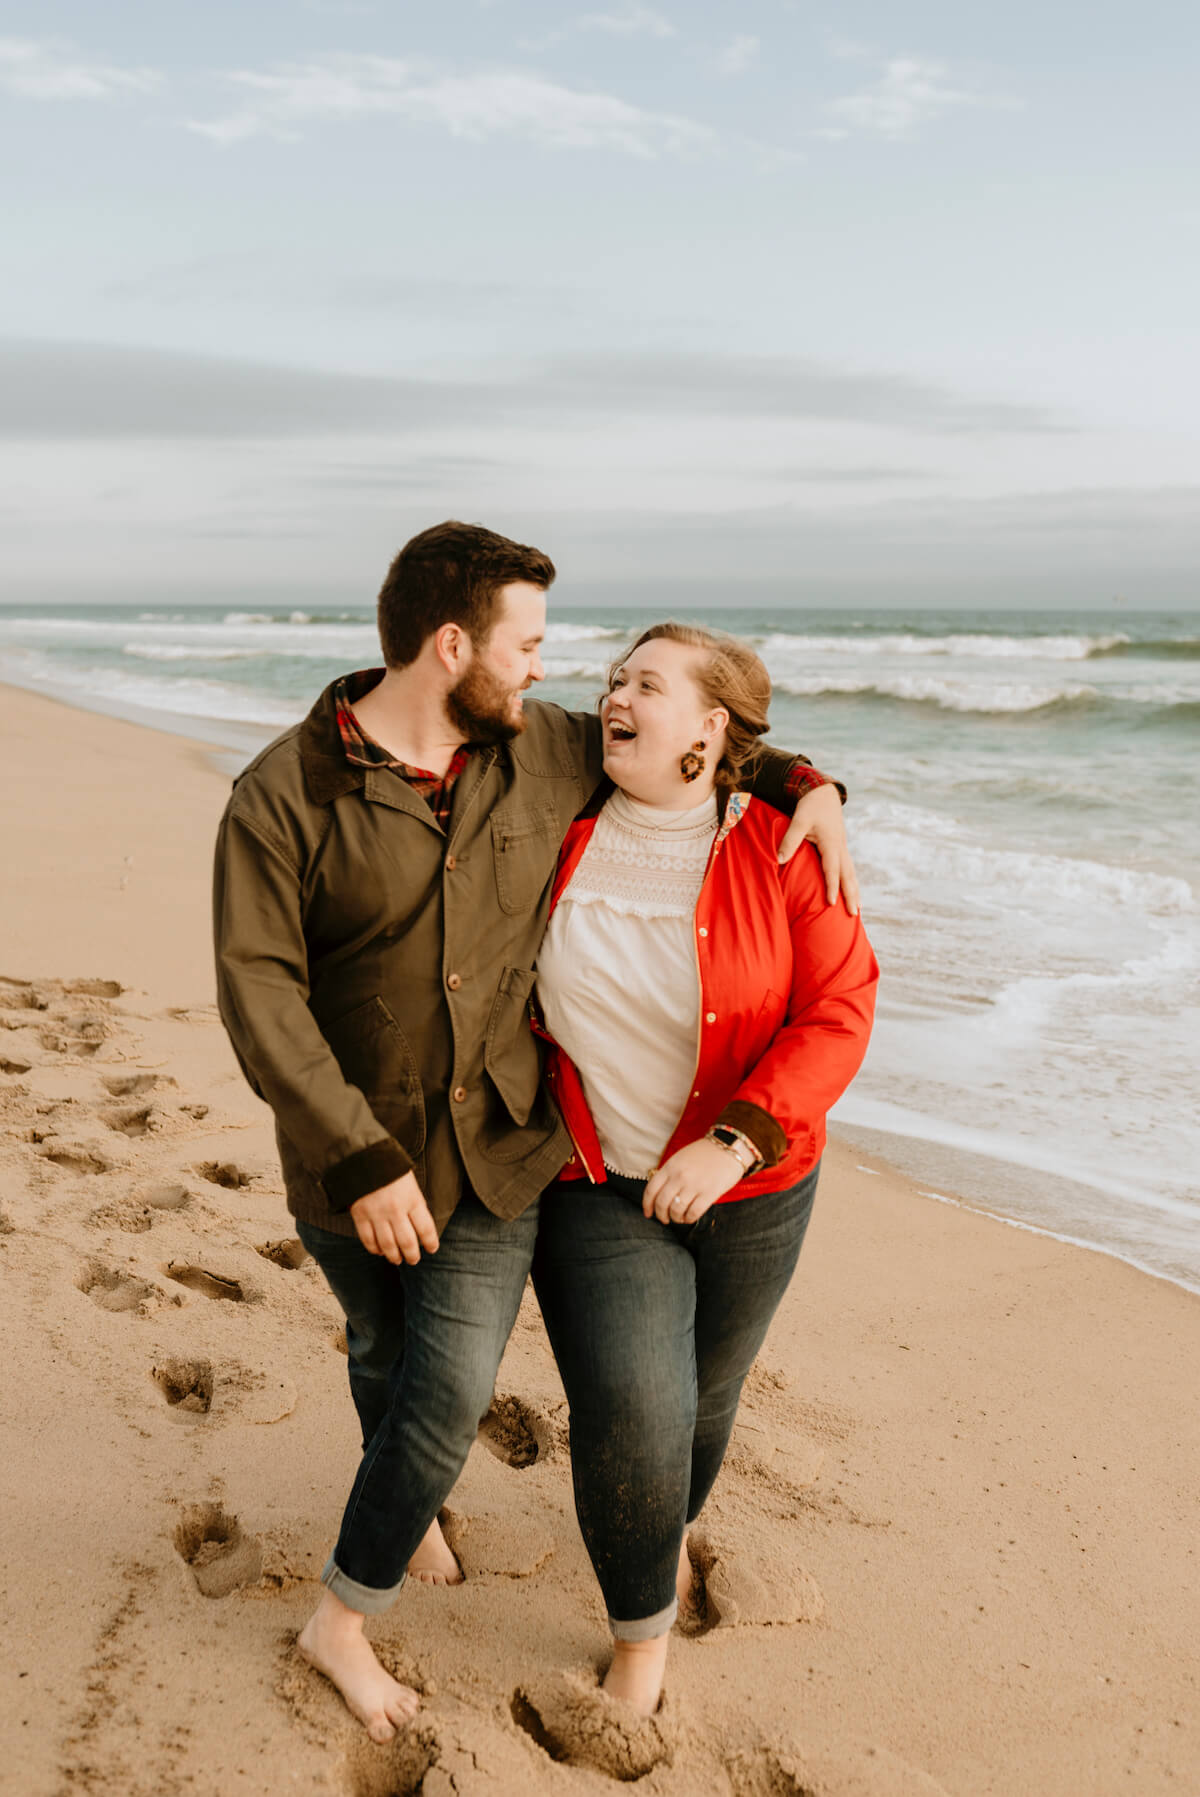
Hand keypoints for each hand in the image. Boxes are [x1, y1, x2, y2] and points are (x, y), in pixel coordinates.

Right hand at [350, 1171, 438, 1264]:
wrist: (364, 1156)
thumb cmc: (390, 1169)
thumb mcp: (410, 1183)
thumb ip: (415, 1203)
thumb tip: (420, 1227)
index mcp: (412, 1199)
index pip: (426, 1228)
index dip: (431, 1242)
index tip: (432, 1248)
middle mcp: (396, 1210)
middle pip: (407, 1242)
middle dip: (412, 1255)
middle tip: (414, 1260)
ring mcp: (377, 1214)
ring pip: (388, 1245)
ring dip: (394, 1256)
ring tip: (397, 1260)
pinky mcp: (360, 1216)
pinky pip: (368, 1240)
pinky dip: (374, 1249)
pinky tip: (379, 1251)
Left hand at [643, 1138, 744, 1225]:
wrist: (729, 1147)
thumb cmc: (705, 1153)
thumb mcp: (681, 1158)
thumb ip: (669, 1173)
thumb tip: (660, 1194)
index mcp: (670, 1166)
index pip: (651, 1190)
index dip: (647, 1205)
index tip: (648, 1213)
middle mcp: (679, 1176)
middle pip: (662, 1203)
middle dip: (661, 1215)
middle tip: (665, 1219)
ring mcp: (694, 1185)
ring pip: (676, 1211)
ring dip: (676, 1218)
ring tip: (679, 1218)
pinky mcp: (709, 1193)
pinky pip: (693, 1213)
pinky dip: (689, 1219)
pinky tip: (690, 1217)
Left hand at [777, 783, 858, 913]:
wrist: (824, 793)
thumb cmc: (810, 807)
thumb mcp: (798, 821)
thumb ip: (790, 840)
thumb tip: (778, 860)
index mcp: (831, 843)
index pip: (832, 869)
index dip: (832, 886)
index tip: (832, 903)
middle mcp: (841, 848)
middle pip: (848, 876)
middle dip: (851, 895)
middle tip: (853, 914)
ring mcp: (843, 848)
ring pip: (851, 874)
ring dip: (854, 892)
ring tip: (857, 910)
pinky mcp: (841, 848)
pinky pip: (848, 869)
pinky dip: (851, 883)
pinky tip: (852, 893)